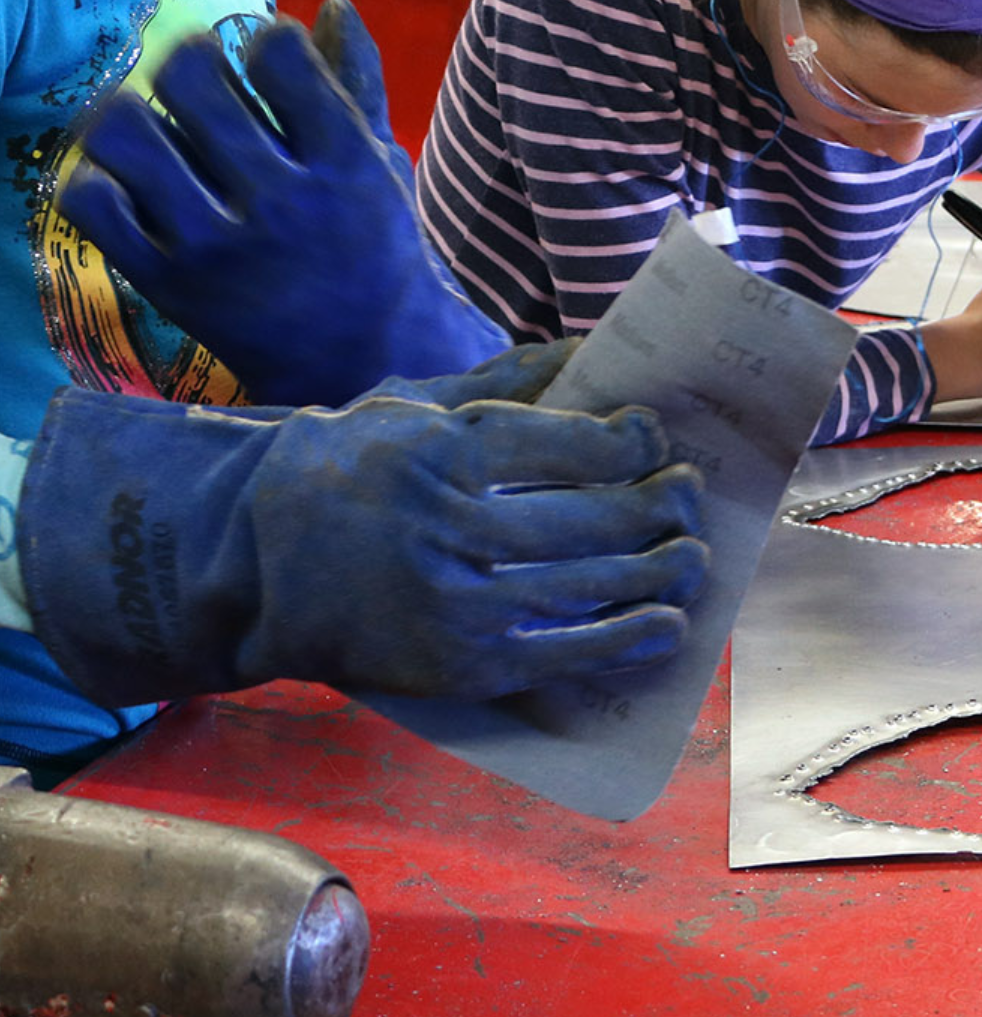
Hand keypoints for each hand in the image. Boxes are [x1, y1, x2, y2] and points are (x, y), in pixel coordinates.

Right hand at [22, 343, 708, 703]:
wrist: (251, 564)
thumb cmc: (346, 469)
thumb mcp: (412, 403)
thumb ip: (506, 381)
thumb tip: (592, 349)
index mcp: (439, 451)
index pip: (567, 444)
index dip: (629, 440)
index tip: (652, 435)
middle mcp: (446, 528)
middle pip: (593, 517)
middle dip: (660, 503)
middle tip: (687, 491)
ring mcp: (452, 605)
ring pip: (589, 586)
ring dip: (661, 569)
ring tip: (693, 553)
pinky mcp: (456, 667)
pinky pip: (562, 656)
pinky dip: (625, 640)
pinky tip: (667, 624)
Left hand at [59, 0, 507, 404]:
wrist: (361, 357)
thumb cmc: (372, 245)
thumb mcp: (380, 162)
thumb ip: (356, 80)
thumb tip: (327, 0)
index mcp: (344, 161)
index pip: (278, 55)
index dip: (265, 38)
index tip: (265, 55)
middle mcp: (281, 199)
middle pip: (191, 78)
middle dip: (187, 60)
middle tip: (193, 75)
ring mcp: (219, 246)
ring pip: (127, 134)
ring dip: (125, 108)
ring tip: (144, 116)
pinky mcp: (169, 284)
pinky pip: (94, 205)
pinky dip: (95, 177)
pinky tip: (123, 178)